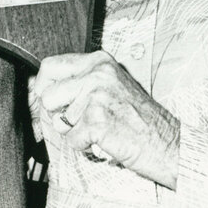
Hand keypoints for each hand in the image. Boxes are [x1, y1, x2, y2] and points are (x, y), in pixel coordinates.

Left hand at [32, 51, 180, 188]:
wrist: (169, 143)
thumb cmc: (140, 119)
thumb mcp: (110, 86)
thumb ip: (78, 82)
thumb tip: (38, 90)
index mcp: (99, 61)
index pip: (50, 66)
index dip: (41, 88)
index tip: (47, 102)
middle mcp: (97, 73)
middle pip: (47, 95)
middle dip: (57, 115)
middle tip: (80, 122)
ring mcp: (97, 95)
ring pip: (58, 121)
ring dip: (75, 132)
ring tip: (101, 129)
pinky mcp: (98, 120)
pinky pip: (72, 140)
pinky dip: (86, 147)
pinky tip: (106, 140)